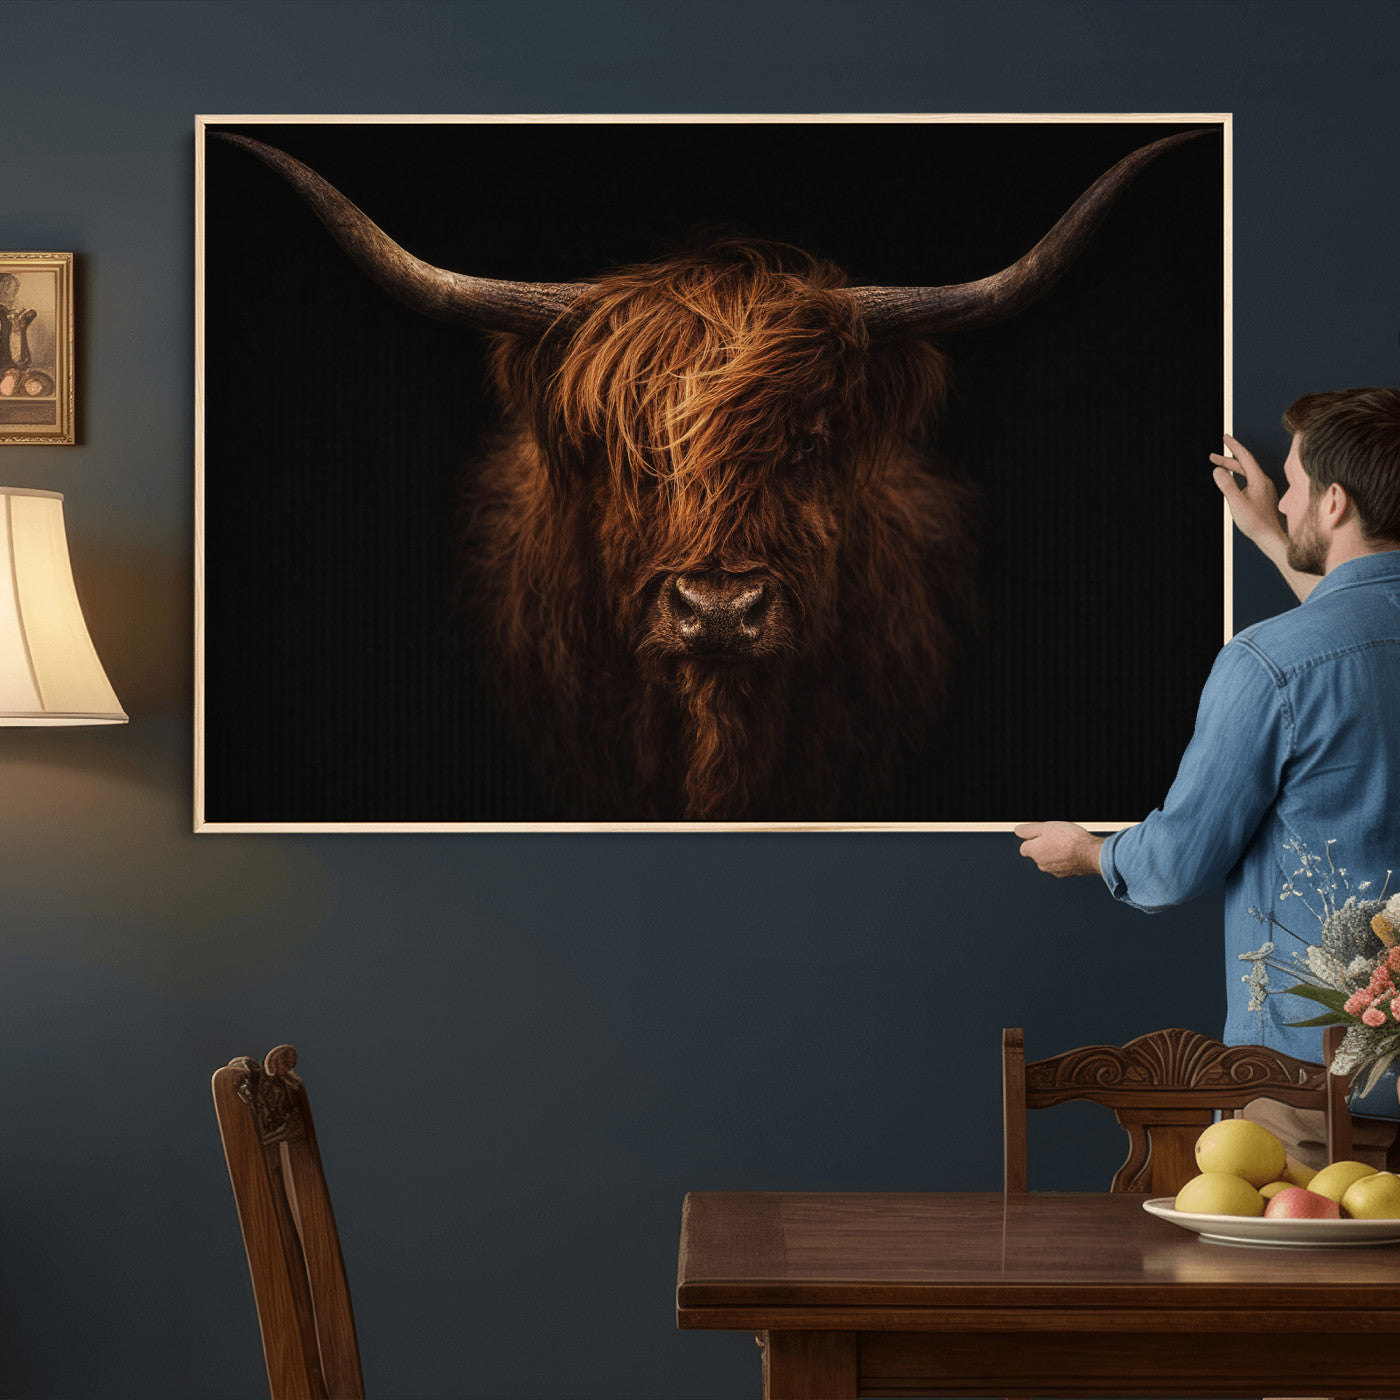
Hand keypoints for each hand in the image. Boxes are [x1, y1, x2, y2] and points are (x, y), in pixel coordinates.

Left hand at [1015, 821, 1103, 877]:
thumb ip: (1028, 830)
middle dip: (1043, 846)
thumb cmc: (1069, 839)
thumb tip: (1018, 831)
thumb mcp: (1045, 827)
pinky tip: (1072, 852)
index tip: (1041, 834)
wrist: (1090, 853)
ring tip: (1066, 844)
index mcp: (1034, 852)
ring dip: (1054, 853)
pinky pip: (1061, 865)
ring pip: (1049, 860)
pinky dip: (1064, 860)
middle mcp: (1041, 864)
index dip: (1032, 839)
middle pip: (1037, 854)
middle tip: (1056, 837)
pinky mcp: (1066, 874)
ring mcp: (1054, 871)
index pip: (1024, 847)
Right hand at [1210, 434, 1285, 555]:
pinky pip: (1249, 481)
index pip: (1245, 457)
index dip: (1234, 446)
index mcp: (1259, 480)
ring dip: (1232, 468)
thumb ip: (1227, 486)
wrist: (1271, 537)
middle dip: (1228, 458)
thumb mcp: (1237, 503)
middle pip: (1244, 465)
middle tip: (1213, 455)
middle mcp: (1263, 482)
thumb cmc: (1255, 522)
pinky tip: (1232, 482)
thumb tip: (1217, 470)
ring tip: (1218, 467)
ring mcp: (1264, 489)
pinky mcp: (1263, 497)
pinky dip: (1238, 477)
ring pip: (1246, 473)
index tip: (1225, 437)